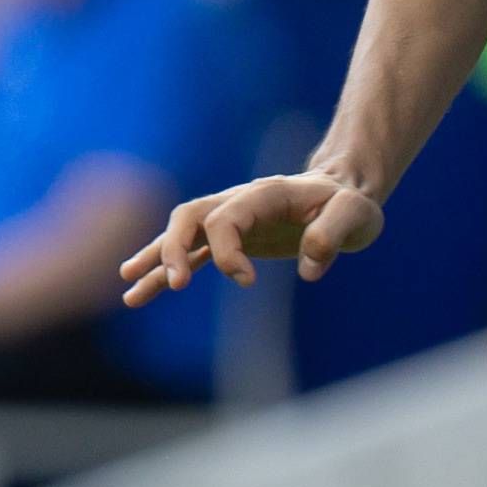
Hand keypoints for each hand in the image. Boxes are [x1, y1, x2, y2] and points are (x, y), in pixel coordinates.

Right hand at [121, 170, 384, 304]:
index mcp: (264, 194)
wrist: (344, 195)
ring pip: (180, 234)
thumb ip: (333, 234)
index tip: (246, 281)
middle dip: (173, 248)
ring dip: (155, 259)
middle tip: (176, 284)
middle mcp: (238, 202)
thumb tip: (309, 268)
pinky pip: (188, 255)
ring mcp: (230, 220)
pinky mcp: (229, 240)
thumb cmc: (352, 204)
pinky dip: (164, 273)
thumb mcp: (356, 214)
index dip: (228, 250)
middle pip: (189, 217)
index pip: (227, 218)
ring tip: (129, 288)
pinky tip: (140, 293)